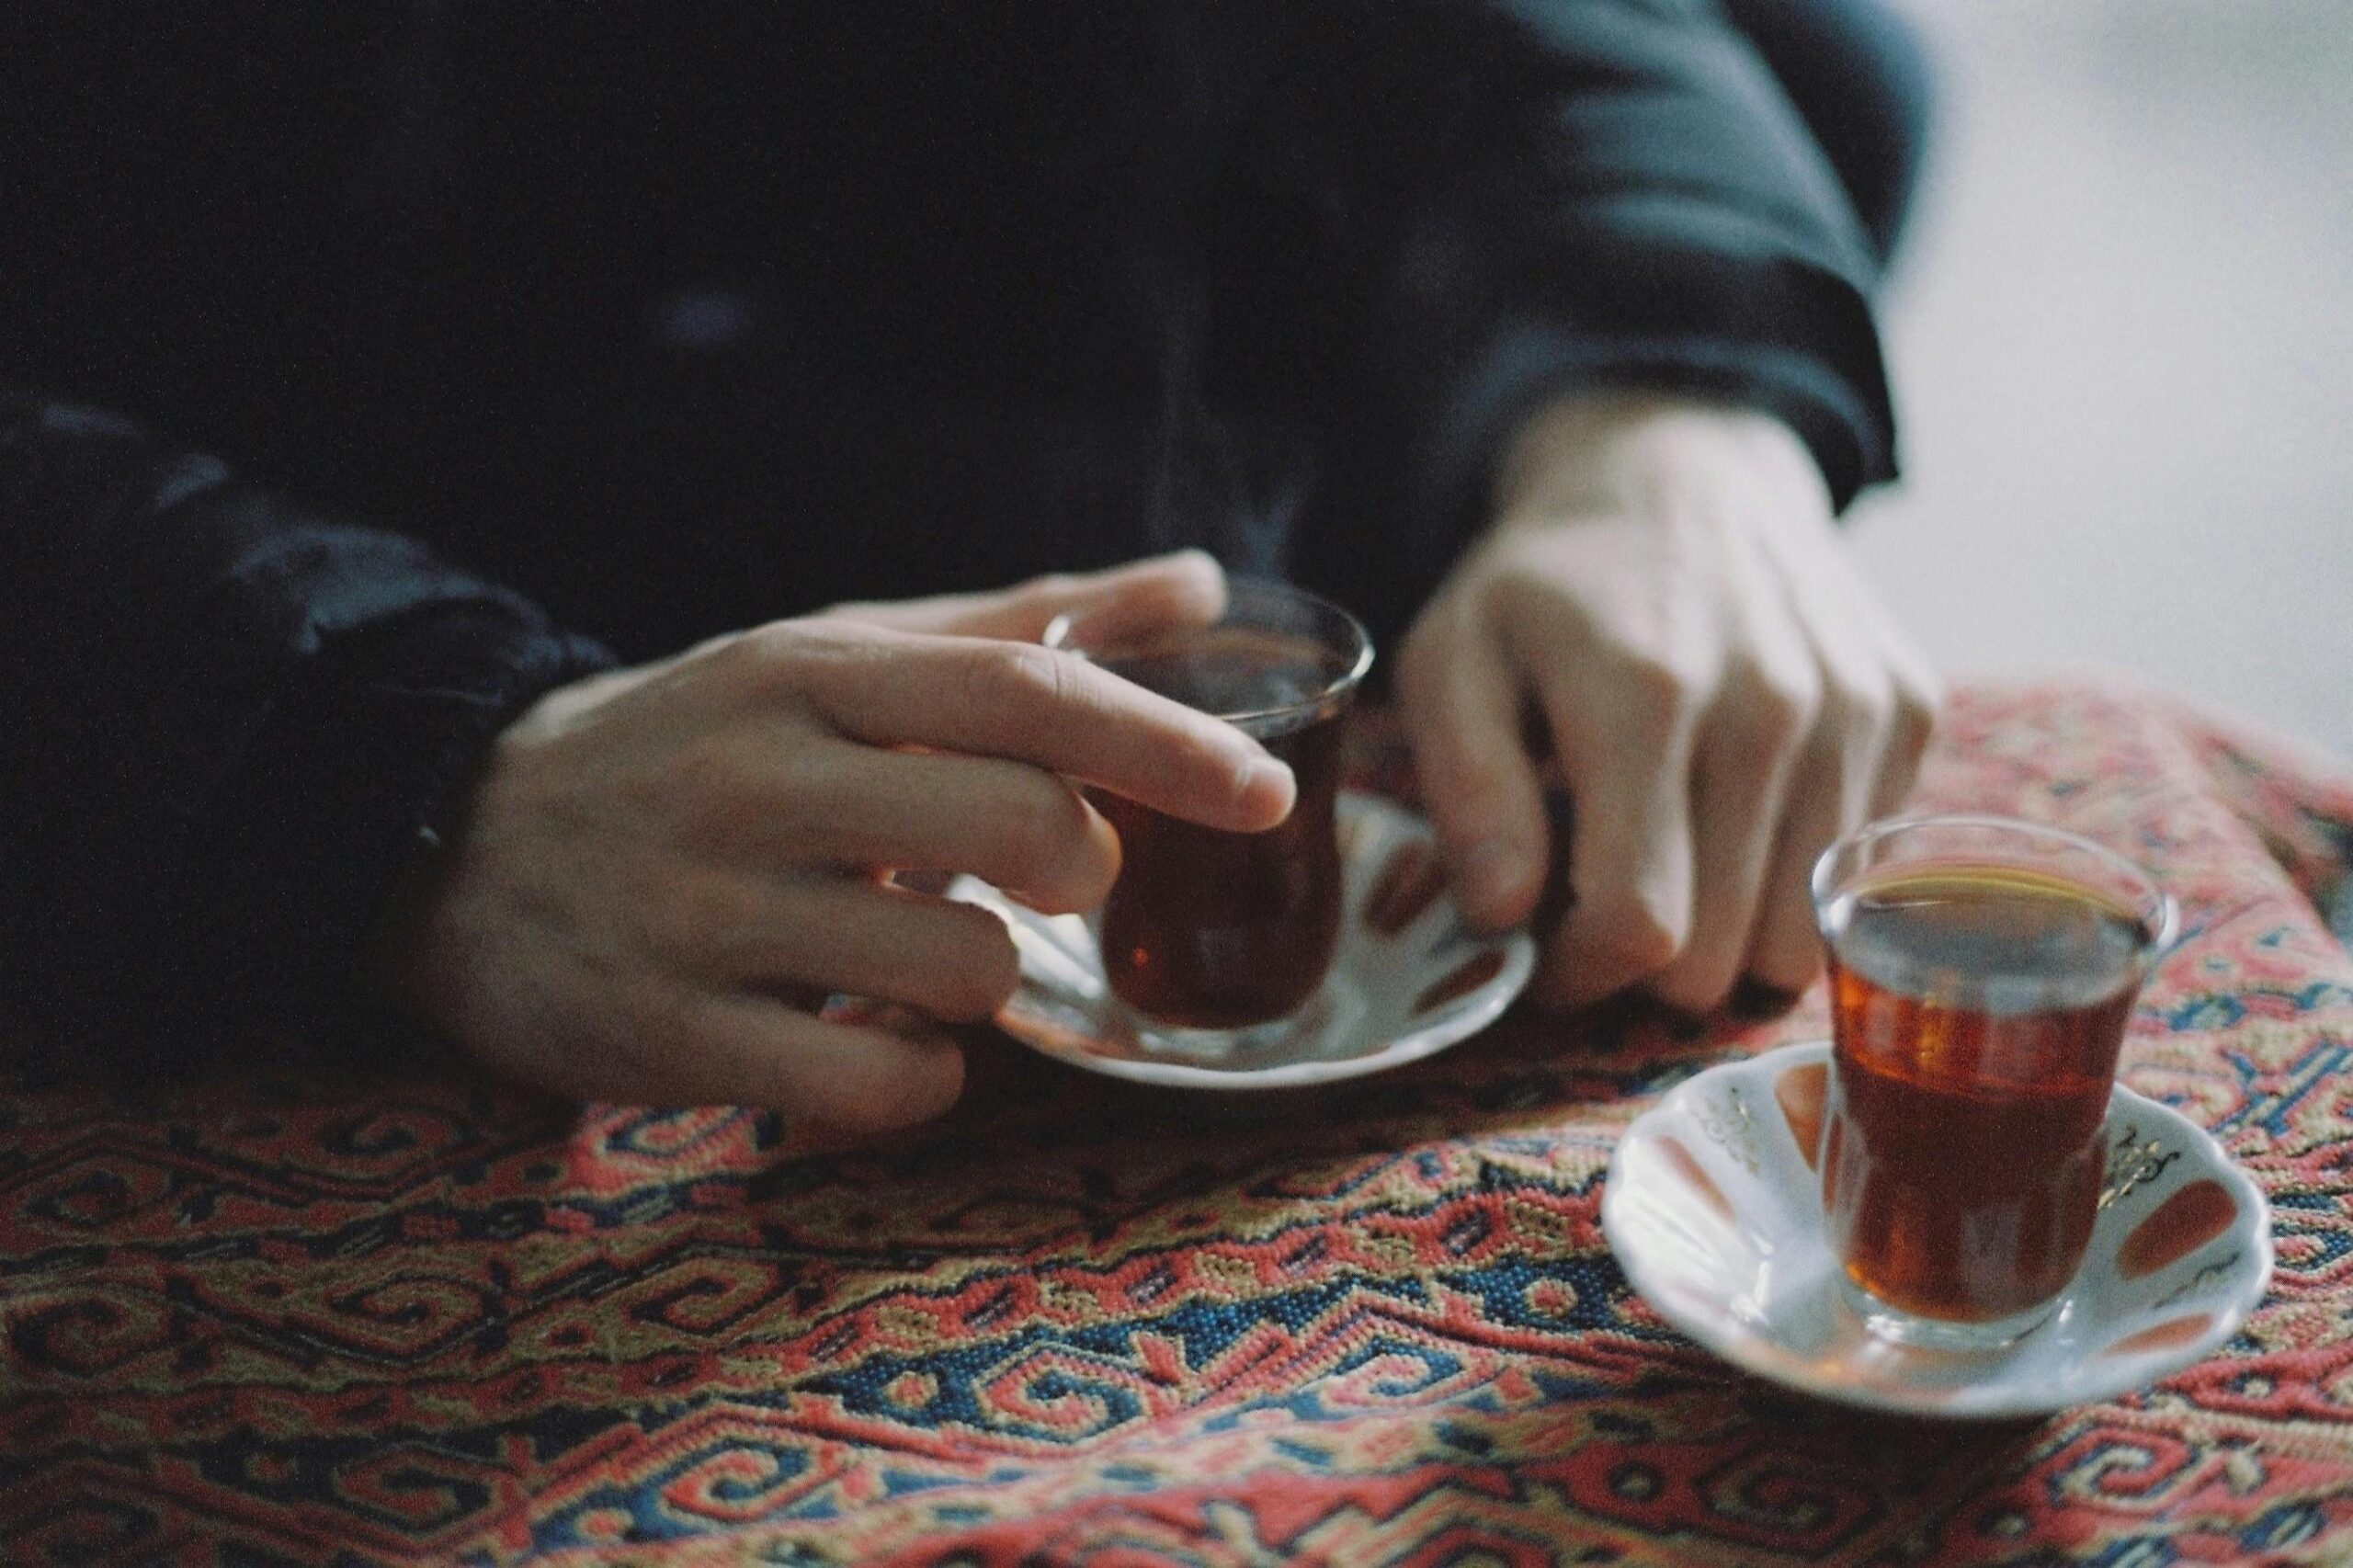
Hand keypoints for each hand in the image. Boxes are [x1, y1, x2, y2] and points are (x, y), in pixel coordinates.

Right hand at [383, 551, 1286, 1130]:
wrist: (454, 839)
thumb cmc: (700, 743)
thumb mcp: (838, 656)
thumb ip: (1019, 623)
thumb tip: (1199, 577)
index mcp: (816, 672)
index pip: (1027, 689)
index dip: (1167, 741)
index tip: (1272, 792)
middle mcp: (764, 779)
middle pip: (1017, 823)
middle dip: (1084, 866)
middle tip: (1063, 875)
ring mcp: (710, 911)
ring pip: (957, 966)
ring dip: (993, 981)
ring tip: (934, 954)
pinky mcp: (669, 1033)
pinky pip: (868, 1084)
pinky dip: (919, 1082)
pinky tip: (889, 1045)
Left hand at [1397, 393, 1938, 1010]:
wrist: (1682, 473)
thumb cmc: (1549, 587)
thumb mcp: (1454, 660)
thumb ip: (1467, 792)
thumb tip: (1498, 918)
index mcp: (1646, 695)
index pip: (1640, 922)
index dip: (1579, 974)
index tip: (1542, 957)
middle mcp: (1773, 706)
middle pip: (1717, 953)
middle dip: (1640, 960)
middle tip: (1595, 899)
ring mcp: (1855, 708)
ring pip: (1796, 943)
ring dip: (1719, 932)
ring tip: (1664, 858)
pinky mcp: (1909, 710)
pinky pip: (1853, 878)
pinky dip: (1787, 876)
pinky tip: (1734, 806)